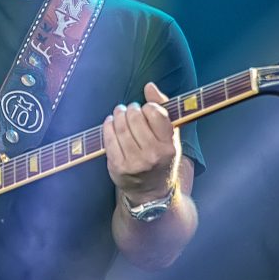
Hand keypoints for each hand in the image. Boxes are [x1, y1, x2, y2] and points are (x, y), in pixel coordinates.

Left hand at [103, 82, 179, 201]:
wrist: (151, 193)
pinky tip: (111, 122)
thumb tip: (149, 86)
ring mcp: (133, 162)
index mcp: (168, 147)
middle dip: (131, 109)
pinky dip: (108, 125)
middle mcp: (151, 155)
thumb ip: (163, 109)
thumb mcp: (171, 137)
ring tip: (120, 113)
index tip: (147, 109)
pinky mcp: (117, 166)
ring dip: (118, 114)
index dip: (148, 107)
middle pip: (135, 118)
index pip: (155, 114)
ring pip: (120, 126)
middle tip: (131, 110)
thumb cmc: (162, 159)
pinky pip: (108, 138)